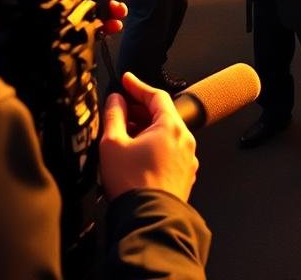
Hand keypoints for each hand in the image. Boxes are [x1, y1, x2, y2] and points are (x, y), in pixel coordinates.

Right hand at [99, 73, 198, 201]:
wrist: (149, 220)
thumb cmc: (133, 184)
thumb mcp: (113, 143)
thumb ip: (114, 115)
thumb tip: (116, 100)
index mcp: (171, 126)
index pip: (156, 95)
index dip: (138, 86)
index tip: (126, 81)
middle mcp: (185, 140)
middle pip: (163, 114)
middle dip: (140, 109)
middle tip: (121, 107)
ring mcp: (187, 159)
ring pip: (166, 134)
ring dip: (146, 129)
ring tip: (125, 133)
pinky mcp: (184, 175)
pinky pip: (169, 151)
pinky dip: (154, 146)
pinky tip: (137, 155)